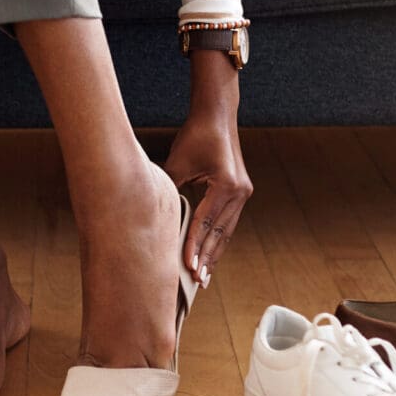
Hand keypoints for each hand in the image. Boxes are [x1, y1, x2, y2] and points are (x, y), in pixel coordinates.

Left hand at [164, 51, 250, 285]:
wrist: (217, 114)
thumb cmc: (195, 135)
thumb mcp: (177, 162)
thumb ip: (169, 189)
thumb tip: (152, 215)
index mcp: (226, 185)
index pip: (205, 223)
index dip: (194, 246)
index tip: (187, 268)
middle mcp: (239, 191)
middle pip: (220, 233)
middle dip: (207, 258)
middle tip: (197, 282)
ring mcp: (243, 192)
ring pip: (226, 231)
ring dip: (214, 253)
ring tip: (205, 275)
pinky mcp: (240, 191)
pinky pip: (228, 221)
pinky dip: (218, 238)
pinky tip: (210, 253)